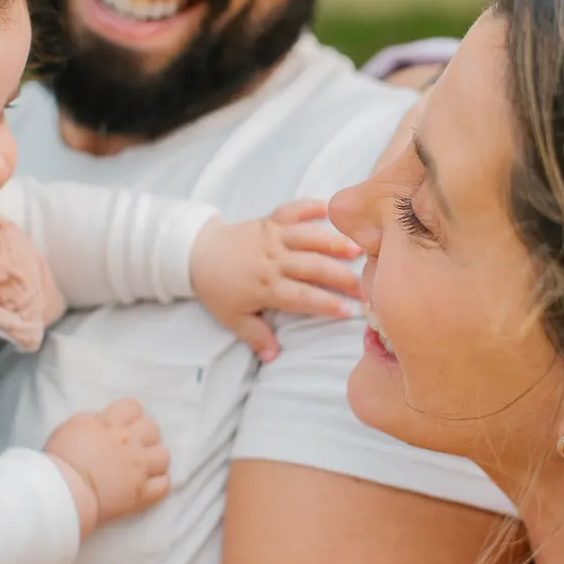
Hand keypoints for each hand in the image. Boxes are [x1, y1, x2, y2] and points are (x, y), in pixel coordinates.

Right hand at [44, 398, 170, 536]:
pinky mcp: (141, 494)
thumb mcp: (72, 427)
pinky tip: (146, 486)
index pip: (133, 407)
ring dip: (154, 460)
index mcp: (111, 424)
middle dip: (144, 436)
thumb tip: (103, 422)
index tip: (121, 425)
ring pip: (163, 456)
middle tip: (131, 448)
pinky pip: (163, 485)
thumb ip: (93, 422)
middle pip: (152, 429)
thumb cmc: (60, 459)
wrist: (64, 492)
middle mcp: (130, 442)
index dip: (129, 415)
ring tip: (141, 468)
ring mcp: (138, 468)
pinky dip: (157, 485)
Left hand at [189, 200, 362, 362]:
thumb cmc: (219, 289)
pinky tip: (331, 209)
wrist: (197, 254)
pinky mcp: (270, 220)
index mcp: (266, 286)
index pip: (302, 297)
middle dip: (341, 277)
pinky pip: (293, 210)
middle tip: (365, 286)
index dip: (326, 304)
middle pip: (313, 267)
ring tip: (359, 249)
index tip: (349, 311)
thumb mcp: (234, 318)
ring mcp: (272, 237)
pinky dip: (311, 207)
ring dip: (334, 242)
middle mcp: (273, 260)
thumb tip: (273, 357)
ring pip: (308, 238)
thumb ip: (256, 336)